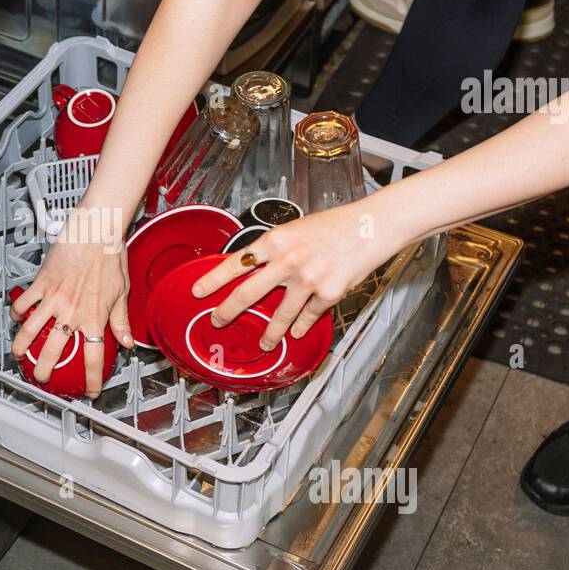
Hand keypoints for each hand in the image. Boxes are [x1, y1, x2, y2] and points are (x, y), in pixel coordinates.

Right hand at [11, 216, 133, 397]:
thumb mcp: (122, 292)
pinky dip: (18, 314)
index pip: (94, 358)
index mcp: (95, 317)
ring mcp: (54, 298)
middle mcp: (72, 311)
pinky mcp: (41, 284)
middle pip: (54, 351)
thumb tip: (127, 341)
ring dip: (22, 346)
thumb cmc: (110, 256)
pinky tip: (18, 318)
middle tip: (42, 378)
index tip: (91, 390)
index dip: (93, 379)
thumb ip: (121, 320)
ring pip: (31, 330)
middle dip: (45, 370)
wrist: (95, 231)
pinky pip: (24, 304)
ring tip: (19, 355)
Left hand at [192, 201, 402, 348]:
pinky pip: (308, 317)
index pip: (235, 263)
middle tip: (217, 321)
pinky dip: (301, 326)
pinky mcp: (328, 294)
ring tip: (264, 343)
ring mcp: (308, 280)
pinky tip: (296, 332)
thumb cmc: (333, 226)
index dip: (213, 280)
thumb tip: (250, 268)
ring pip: (279, 316)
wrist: (370, 227)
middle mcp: (288, 261)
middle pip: (248, 293)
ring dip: (269, 334)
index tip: (198, 292)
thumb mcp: (294, 229)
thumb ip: (272, 250)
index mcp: (275, 240)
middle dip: (227, 312)